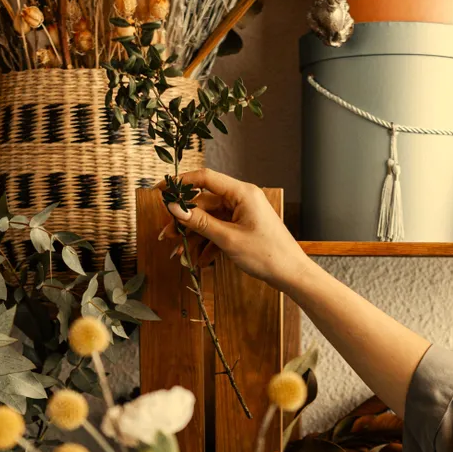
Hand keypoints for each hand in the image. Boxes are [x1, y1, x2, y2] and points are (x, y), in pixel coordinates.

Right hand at [157, 168, 313, 291]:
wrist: (291, 274)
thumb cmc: (267, 254)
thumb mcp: (228, 239)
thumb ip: (200, 222)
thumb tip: (175, 207)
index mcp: (242, 193)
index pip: (205, 178)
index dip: (181, 182)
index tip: (161, 190)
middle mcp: (242, 199)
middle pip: (204, 202)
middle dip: (184, 220)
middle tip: (166, 235)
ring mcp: (243, 213)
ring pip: (210, 219)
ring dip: (194, 235)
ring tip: (179, 252)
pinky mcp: (244, 227)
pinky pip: (220, 230)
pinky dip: (208, 243)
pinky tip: (198, 260)